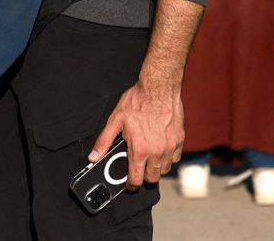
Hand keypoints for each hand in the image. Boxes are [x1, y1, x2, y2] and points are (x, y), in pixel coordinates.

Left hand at [89, 76, 184, 190]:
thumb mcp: (115, 120)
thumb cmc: (137, 101)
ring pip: (164, 169)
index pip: (136, 180)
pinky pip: (175, 158)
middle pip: (152, 178)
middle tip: (138, 167)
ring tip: (148, 157)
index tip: (129, 183)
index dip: (131, 184)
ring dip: (156, 167)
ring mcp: (170, 147)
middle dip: (144, 176)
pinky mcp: (180, 141)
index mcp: (139, 150)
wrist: (159, 88)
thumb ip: (104, 141)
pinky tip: (160, 148)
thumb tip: (94, 157)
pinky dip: (168, 157)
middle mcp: (156, 152)